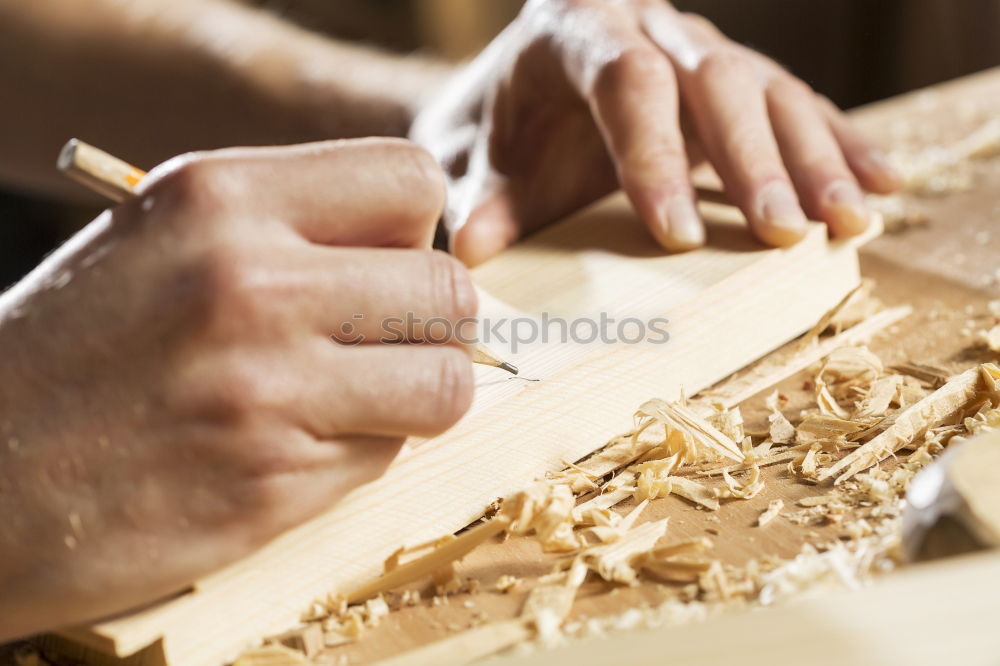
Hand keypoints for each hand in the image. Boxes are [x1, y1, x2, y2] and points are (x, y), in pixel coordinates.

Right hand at [0, 139, 476, 638]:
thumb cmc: (76, 349)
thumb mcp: (164, 239)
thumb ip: (291, 229)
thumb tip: (422, 251)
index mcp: (222, 198)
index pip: (411, 181)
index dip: (416, 230)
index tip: (386, 264)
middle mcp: (251, 283)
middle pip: (449, 288)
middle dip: (435, 322)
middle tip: (386, 344)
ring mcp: (265, 388)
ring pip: (444, 382)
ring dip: (418, 394)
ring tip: (359, 399)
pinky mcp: (270, 482)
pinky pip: (387, 455)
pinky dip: (365, 452)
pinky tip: (299, 446)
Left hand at [412, 0, 903, 265]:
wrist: (511, 100)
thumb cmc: (494, 134)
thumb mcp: (473, 165)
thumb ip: (479, 202)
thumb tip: (475, 251)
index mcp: (573, 28)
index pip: (627, 81)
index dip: (654, 153)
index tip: (675, 233)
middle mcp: (646, 23)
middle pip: (715, 78)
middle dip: (753, 159)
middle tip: (780, 233)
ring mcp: (696, 46)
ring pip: (770, 88)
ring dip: (813, 157)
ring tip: (845, 222)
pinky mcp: (732, 79)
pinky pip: (797, 103)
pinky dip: (840, 144)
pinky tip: (880, 186)